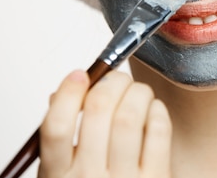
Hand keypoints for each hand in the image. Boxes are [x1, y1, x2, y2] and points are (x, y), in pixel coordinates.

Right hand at [38, 70, 171, 177]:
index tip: (79, 74)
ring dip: (137, 92)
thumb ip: (59, 142)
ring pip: (131, 116)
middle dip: (111, 82)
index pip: (56, 126)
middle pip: (99, 111)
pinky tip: (153, 109)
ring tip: (137, 91)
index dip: (69, 93)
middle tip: (116, 78)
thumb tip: (65, 93)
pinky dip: (157, 110)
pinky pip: (160, 131)